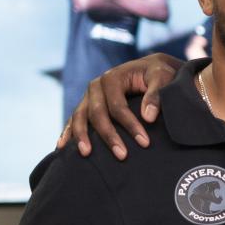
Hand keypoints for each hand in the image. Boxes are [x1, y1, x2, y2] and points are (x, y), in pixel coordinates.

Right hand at [58, 52, 181, 157]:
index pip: (118, 106)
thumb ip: (156, 95)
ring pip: (80, 117)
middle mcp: (95, 86)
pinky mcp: (86, 105)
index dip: (130, 125)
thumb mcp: (162, 77)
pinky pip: (74, 119)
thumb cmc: (157, 73)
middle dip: (109, 136)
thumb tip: (148, 117)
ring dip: (81, 136)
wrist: (148, 68)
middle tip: (122, 156)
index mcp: (112, 78)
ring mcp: (88, 96)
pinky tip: (62, 147)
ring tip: (86, 154)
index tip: (145, 142)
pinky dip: (68, 132)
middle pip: (97, 113)